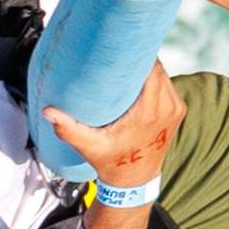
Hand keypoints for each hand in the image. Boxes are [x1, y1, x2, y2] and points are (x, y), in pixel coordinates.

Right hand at [43, 57, 186, 190]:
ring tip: (127, 65)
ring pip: (164, 75)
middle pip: (157, 68)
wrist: (135, 180)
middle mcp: (167, 108)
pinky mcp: (179, 110)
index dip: (139, 55)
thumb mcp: (89, 146)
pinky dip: (155, 81)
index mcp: (149, 112)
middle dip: (140, 60)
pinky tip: (138, 80)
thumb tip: (48, 111)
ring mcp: (176, 109)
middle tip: (119, 53)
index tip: (122, 48)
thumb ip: (69, 128)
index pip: (152, 69)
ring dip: (148, 69)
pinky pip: (168, 85)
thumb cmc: (111, 161)